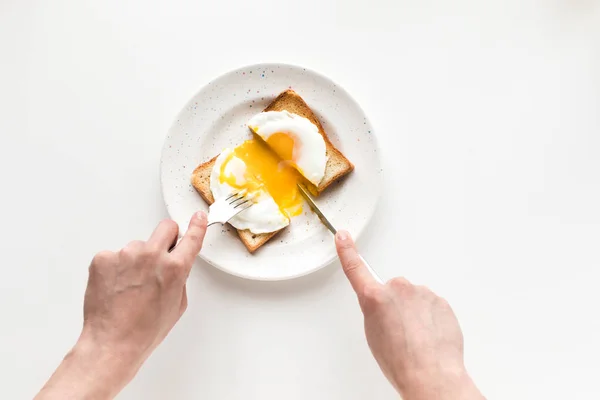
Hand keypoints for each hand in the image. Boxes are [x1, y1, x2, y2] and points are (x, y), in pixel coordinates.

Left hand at [35, 212, 207, 399]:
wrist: (112, 342)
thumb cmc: (145, 330)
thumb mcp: (177, 305)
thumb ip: (178, 277)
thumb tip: (173, 265)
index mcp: (175, 268)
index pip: (191, 238)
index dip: (196, 226)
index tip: (197, 217)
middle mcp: (152, 255)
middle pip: (166, 228)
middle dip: (167, 238)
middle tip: (159, 257)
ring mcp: (125, 254)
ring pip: (137, 246)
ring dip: (136, 260)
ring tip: (130, 287)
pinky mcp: (104, 258)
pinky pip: (115, 255)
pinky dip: (115, 268)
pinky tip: (115, 287)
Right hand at [335, 231, 483, 399]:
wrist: (431, 374)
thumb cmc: (401, 362)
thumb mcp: (374, 336)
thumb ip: (376, 311)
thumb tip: (387, 309)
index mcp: (374, 298)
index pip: (356, 269)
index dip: (348, 251)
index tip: (343, 236)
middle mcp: (397, 289)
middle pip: (394, 291)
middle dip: (396, 305)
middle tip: (399, 330)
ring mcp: (421, 293)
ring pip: (415, 299)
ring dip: (415, 313)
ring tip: (416, 339)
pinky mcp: (440, 300)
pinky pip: (432, 306)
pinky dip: (431, 319)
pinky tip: (429, 338)